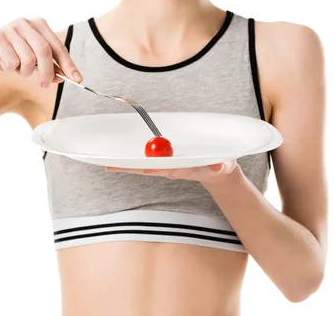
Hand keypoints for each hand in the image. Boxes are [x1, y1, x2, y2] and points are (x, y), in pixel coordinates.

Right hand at [0, 17, 82, 87]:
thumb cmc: (8, 56)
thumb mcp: (31, 61)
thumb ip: (49, 66)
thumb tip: (65, 76)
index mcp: (38, 24)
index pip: (58, 46)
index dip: (68, 64)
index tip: (77, 79)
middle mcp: (25, 22)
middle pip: (44, 51)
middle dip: (47, 72)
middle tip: (44, 85)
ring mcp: (10, 28)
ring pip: (28, 59)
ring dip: (23, 71)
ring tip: (15, 68)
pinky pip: (12, 62)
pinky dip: (9, 69)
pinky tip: (2, 63)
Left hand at [105, 159, 239, 185]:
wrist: (216, 172)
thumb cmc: (220, 165)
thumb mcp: (223, 165)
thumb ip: (221, 166)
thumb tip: (219, 167)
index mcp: (186, 169)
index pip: (167, 169)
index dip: (155, 168)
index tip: (142, 169)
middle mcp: (172, 169)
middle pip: (149, 169)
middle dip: (131, 168)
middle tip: (112, 166)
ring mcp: (167, 167)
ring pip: (145, 166)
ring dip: (128, 166)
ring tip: (110, 165)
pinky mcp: (165, 163)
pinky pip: (147, 161)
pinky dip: (133, 162)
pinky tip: (119, 161)